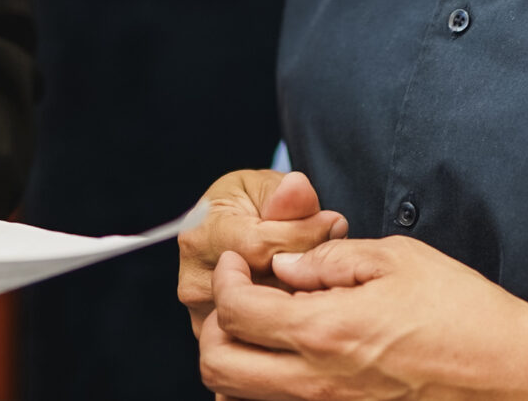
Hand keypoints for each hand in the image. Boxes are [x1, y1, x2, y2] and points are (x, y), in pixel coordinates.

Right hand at [177, 169, 347, 337]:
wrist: (233, 230)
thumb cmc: (251, 205)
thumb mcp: (267, 187)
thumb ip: (286, 194)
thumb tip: (298, 191)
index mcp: (201, 235)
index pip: (260, 247)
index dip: (304, 234)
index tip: (331, 223)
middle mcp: (196, 282)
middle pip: (269, 285)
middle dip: (306, 267)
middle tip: (328, 247)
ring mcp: (206, 317)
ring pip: (274, 314)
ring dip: (303, 293)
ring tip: (313, 268)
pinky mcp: (223, 341)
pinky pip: (270, 334)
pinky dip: (294, 315)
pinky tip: (302, 293)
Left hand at [198, 239, 527, 400]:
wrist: (507, 373)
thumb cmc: (461, 313)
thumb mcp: (395, 259)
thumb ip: (328, 259)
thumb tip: (284, 265)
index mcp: (324, 332)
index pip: (235, 312)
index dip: (226, 279)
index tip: (240, 264)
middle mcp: (316, 382)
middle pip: (219, 367)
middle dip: (216, 326)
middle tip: (239, 297)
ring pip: (241, 399)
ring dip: (237, 360)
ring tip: (264, 328)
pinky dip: (268, 387)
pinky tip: (296, 357)